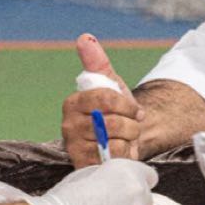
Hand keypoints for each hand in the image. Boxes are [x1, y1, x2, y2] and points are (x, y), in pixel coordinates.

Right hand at [24, 159, 157, 204]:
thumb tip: (112, 180)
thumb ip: (108, 176)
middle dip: (133, 201)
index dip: (139, 181)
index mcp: (127, 171)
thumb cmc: (66, 199)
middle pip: (146, 198)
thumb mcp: (86, 174)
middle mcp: (137, 193)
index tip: (130, 186)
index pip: (150, 175)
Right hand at [61, 33, 144, 167]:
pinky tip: (119, 154)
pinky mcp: (85, 167)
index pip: (105, 98)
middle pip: (112, 122)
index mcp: (73, 103)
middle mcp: (68, 126)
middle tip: (130, 126)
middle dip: (131, 124)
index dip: (127, 105)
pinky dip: (124, 156)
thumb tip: (84, 37)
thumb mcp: (110, 84)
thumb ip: (97, 61)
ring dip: (129, 140)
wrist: (124, 141)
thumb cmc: (115, 111)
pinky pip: (115, 160)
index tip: (135, 110)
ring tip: (124, 140)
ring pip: (116, 142)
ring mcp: (75, 148)